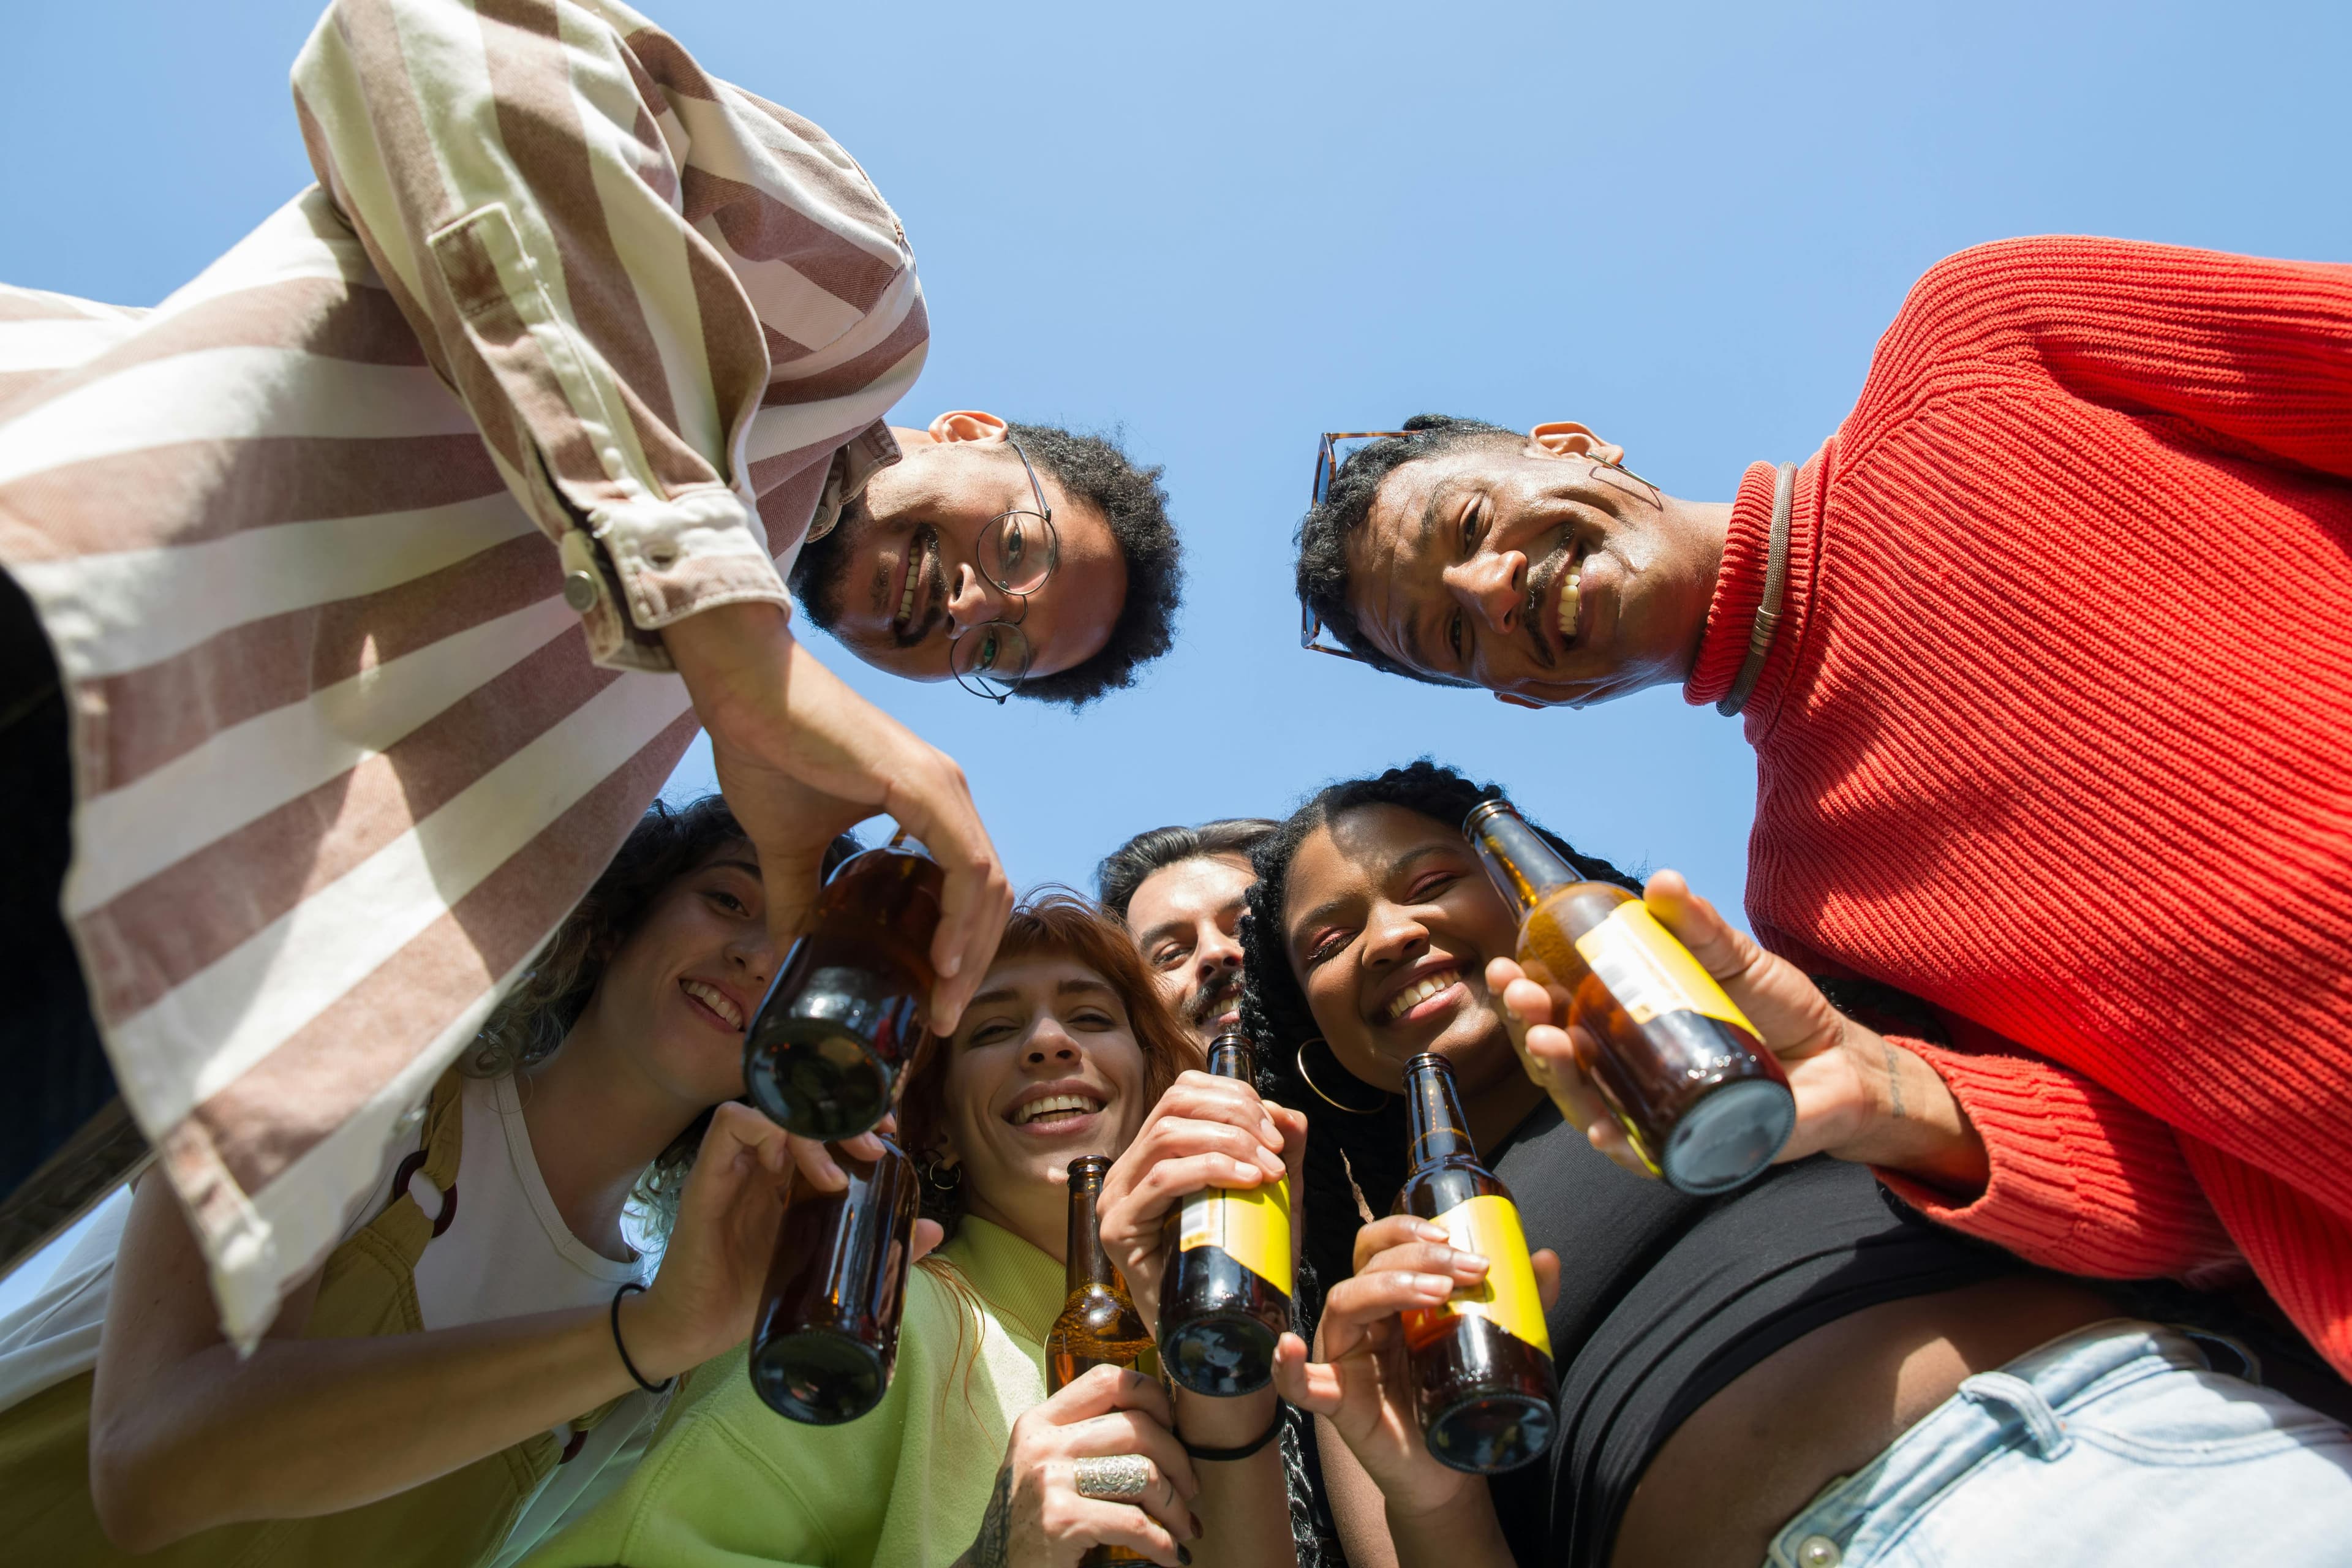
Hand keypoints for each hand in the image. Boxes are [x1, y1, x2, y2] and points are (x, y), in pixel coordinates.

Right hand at [622, 1106, 943, 1379]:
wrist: (695, 1330)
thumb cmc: (755, 1295)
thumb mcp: (826, 1264)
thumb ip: (875, 1243)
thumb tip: (935, 1229)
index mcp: (791, 1172)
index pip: (823, 1117)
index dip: (859, 1114)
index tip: (890, 1131)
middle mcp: (764, 1158)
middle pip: (802, 1103)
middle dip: (844, 1112)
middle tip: (875, 1143)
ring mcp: (735, 1162)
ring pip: (773, 1105)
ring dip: (811, 1128)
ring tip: (836, 1175)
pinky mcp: (707, 1175)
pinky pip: (731, 1123)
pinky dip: (768, 1133)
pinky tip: (789, 1173)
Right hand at [666, 602, 1012, 1031]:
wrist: (745, 691)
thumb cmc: (767, 751)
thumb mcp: (788, 848)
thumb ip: (799, 900)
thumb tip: (787, 959)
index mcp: (929, 808)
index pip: (968, 891)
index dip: (960, 950)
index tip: (934, 1003)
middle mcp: (949, 795)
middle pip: (988, 897)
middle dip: (971, 964)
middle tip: (942, 1019)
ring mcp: (943, 787)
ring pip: (986, 885)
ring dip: (970, 951)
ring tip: (943, 1002)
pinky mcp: (924, 785)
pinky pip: (966, 864)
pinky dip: (960, 915)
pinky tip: (942, 957)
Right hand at [961, 1365, 1201, 1567]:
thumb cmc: (1030, 1521)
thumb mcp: (1045, 1466)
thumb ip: (1083, 1439)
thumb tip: (1160, 1424)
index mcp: (1040, 1422)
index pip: (1107, 1380)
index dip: (1153, 1396)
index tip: (1173, 1426)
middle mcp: (1042, 1443)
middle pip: (1138, 1427)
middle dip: (1179, 1460)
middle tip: (1190, 1490)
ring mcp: (1049, 1480)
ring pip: (1144, 1473)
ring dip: (1176, 1506)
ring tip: (1183, 1527)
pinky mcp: (1061, 1520)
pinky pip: (1135, 1522)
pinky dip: (1162, 1542)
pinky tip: (1168, 1555)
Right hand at [1097, 1071, 1302, 1328]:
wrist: (1222, 1334)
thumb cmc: (1240, 1267)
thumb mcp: (1267, 1199)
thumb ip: (1279, 1155)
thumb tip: (1289, 1113)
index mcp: (1153, 1155)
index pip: (1183, 1094)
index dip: (1233, 1095)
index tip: (1275, 1128)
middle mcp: (1127, 1170)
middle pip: (1176, 1104)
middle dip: (1235, 1114)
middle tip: (1274, 1148)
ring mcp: (1118, 1198)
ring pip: (1168, 1136)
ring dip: (1229, 1141)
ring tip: (1267, 1170)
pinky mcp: (1119, 1229)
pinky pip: (1162, 1180)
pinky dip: (1210, 1169)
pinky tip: (1247, 1181)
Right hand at [1271, 1214, 1558, 1524]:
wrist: (1450, 1472)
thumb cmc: (1457, 1400)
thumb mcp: (1492, 1344)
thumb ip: (1518, 1305)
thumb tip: (1547, 1260)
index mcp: (1388, 1300)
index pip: (1379, 1245)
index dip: (1408, 1231)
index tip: (1453, 1236)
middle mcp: (1359, 1320)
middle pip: (1368, 1266)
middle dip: (1417, 1257)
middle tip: (1467, 1269)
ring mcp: (1343, 1359)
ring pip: (1344, 1303)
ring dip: (1386, 1288)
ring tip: (1437, 1294)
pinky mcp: (1337, 1403)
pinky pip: (1301, 1385)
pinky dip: (1289, 1366)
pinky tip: (1290, 1348)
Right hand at [1494, 870, 1987, 1192]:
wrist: (1843, 1063)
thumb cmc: (1783, 1011)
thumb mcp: (1736, 960)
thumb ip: (1700, 927)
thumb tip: (1661, 883)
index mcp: (1628, 1026)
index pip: (1560, 1012)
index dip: (1525, 993)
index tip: (1507, 967)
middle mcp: (1630, 1073)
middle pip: (1561, 1059)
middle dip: (1528, 1028)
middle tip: (1523, 999)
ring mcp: (1654, 1111)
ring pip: (1588, 1104)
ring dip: (1560, 1079)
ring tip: (1548, 1043)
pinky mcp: (1689, 1148)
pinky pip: (1642, 1154)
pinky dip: (1618, 1144)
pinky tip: (1598, 1129)